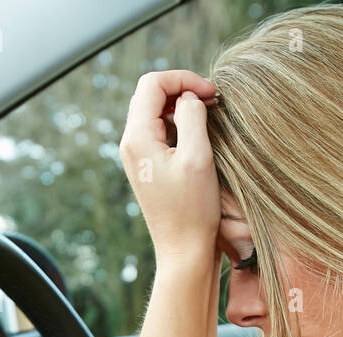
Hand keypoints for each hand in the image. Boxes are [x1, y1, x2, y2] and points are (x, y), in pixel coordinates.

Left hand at [119, 70, 220, 262]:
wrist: (184, 252)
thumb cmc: (193, 210)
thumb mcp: (198, 156)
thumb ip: (192, 116)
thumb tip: (189, 96)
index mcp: (137, 137)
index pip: (152, 84)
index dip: (183, 79)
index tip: (211, 93)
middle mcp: (130, 144)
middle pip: (150, 94)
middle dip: (181, 89)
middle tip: (212, 100)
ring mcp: (136, 156)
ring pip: (154, 112)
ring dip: (181, 107)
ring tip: (208, 115)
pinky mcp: (147, 167)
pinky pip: (159, 132)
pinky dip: (179, 125)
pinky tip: (199, 136)